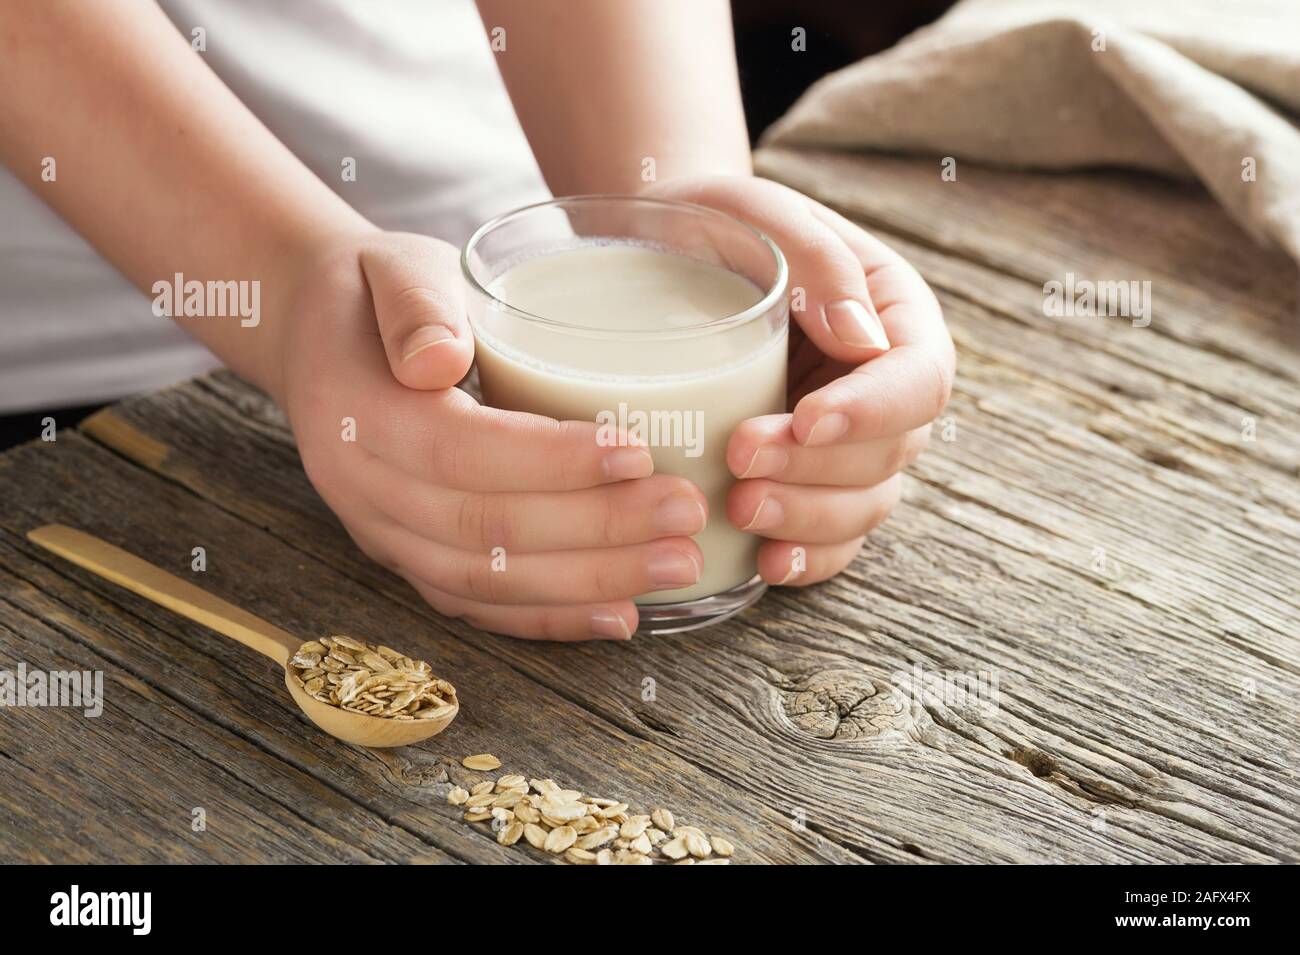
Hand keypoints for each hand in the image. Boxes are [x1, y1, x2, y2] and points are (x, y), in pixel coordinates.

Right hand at [273, 232, 706, 639]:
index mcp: (356, 414)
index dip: (551, 462)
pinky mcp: (411, 559)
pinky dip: (551, 618)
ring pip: (488, 581)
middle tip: (685, 512)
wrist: (320, 338)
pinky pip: (479, 605)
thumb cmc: (377, 292)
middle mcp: (363, 490)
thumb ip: (417, 306)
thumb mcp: (396, 268)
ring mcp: (384, 534)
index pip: (461, 452)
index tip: (637, 451)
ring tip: (678, 564)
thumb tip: (435, 361)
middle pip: (485, 531)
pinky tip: (622, 616)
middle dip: (596, 530)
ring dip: (589, 581)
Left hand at [642, 176, 954, 586]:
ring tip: (740, 509)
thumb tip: (866, 341)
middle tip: (742, 460)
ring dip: (809, 518)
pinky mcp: (808, 480)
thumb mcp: (760, 212)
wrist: (663, 254)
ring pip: (864, 504)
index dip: (872, 410)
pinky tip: (765, 563)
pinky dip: (806, 558)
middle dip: (820, 469)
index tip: (808, 419)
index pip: (918, 378)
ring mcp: (849, 441)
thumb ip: (818, 262)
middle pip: (890, 452)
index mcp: (894, 315)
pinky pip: (830, 536)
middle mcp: (883, 385)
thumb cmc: (715, 223)